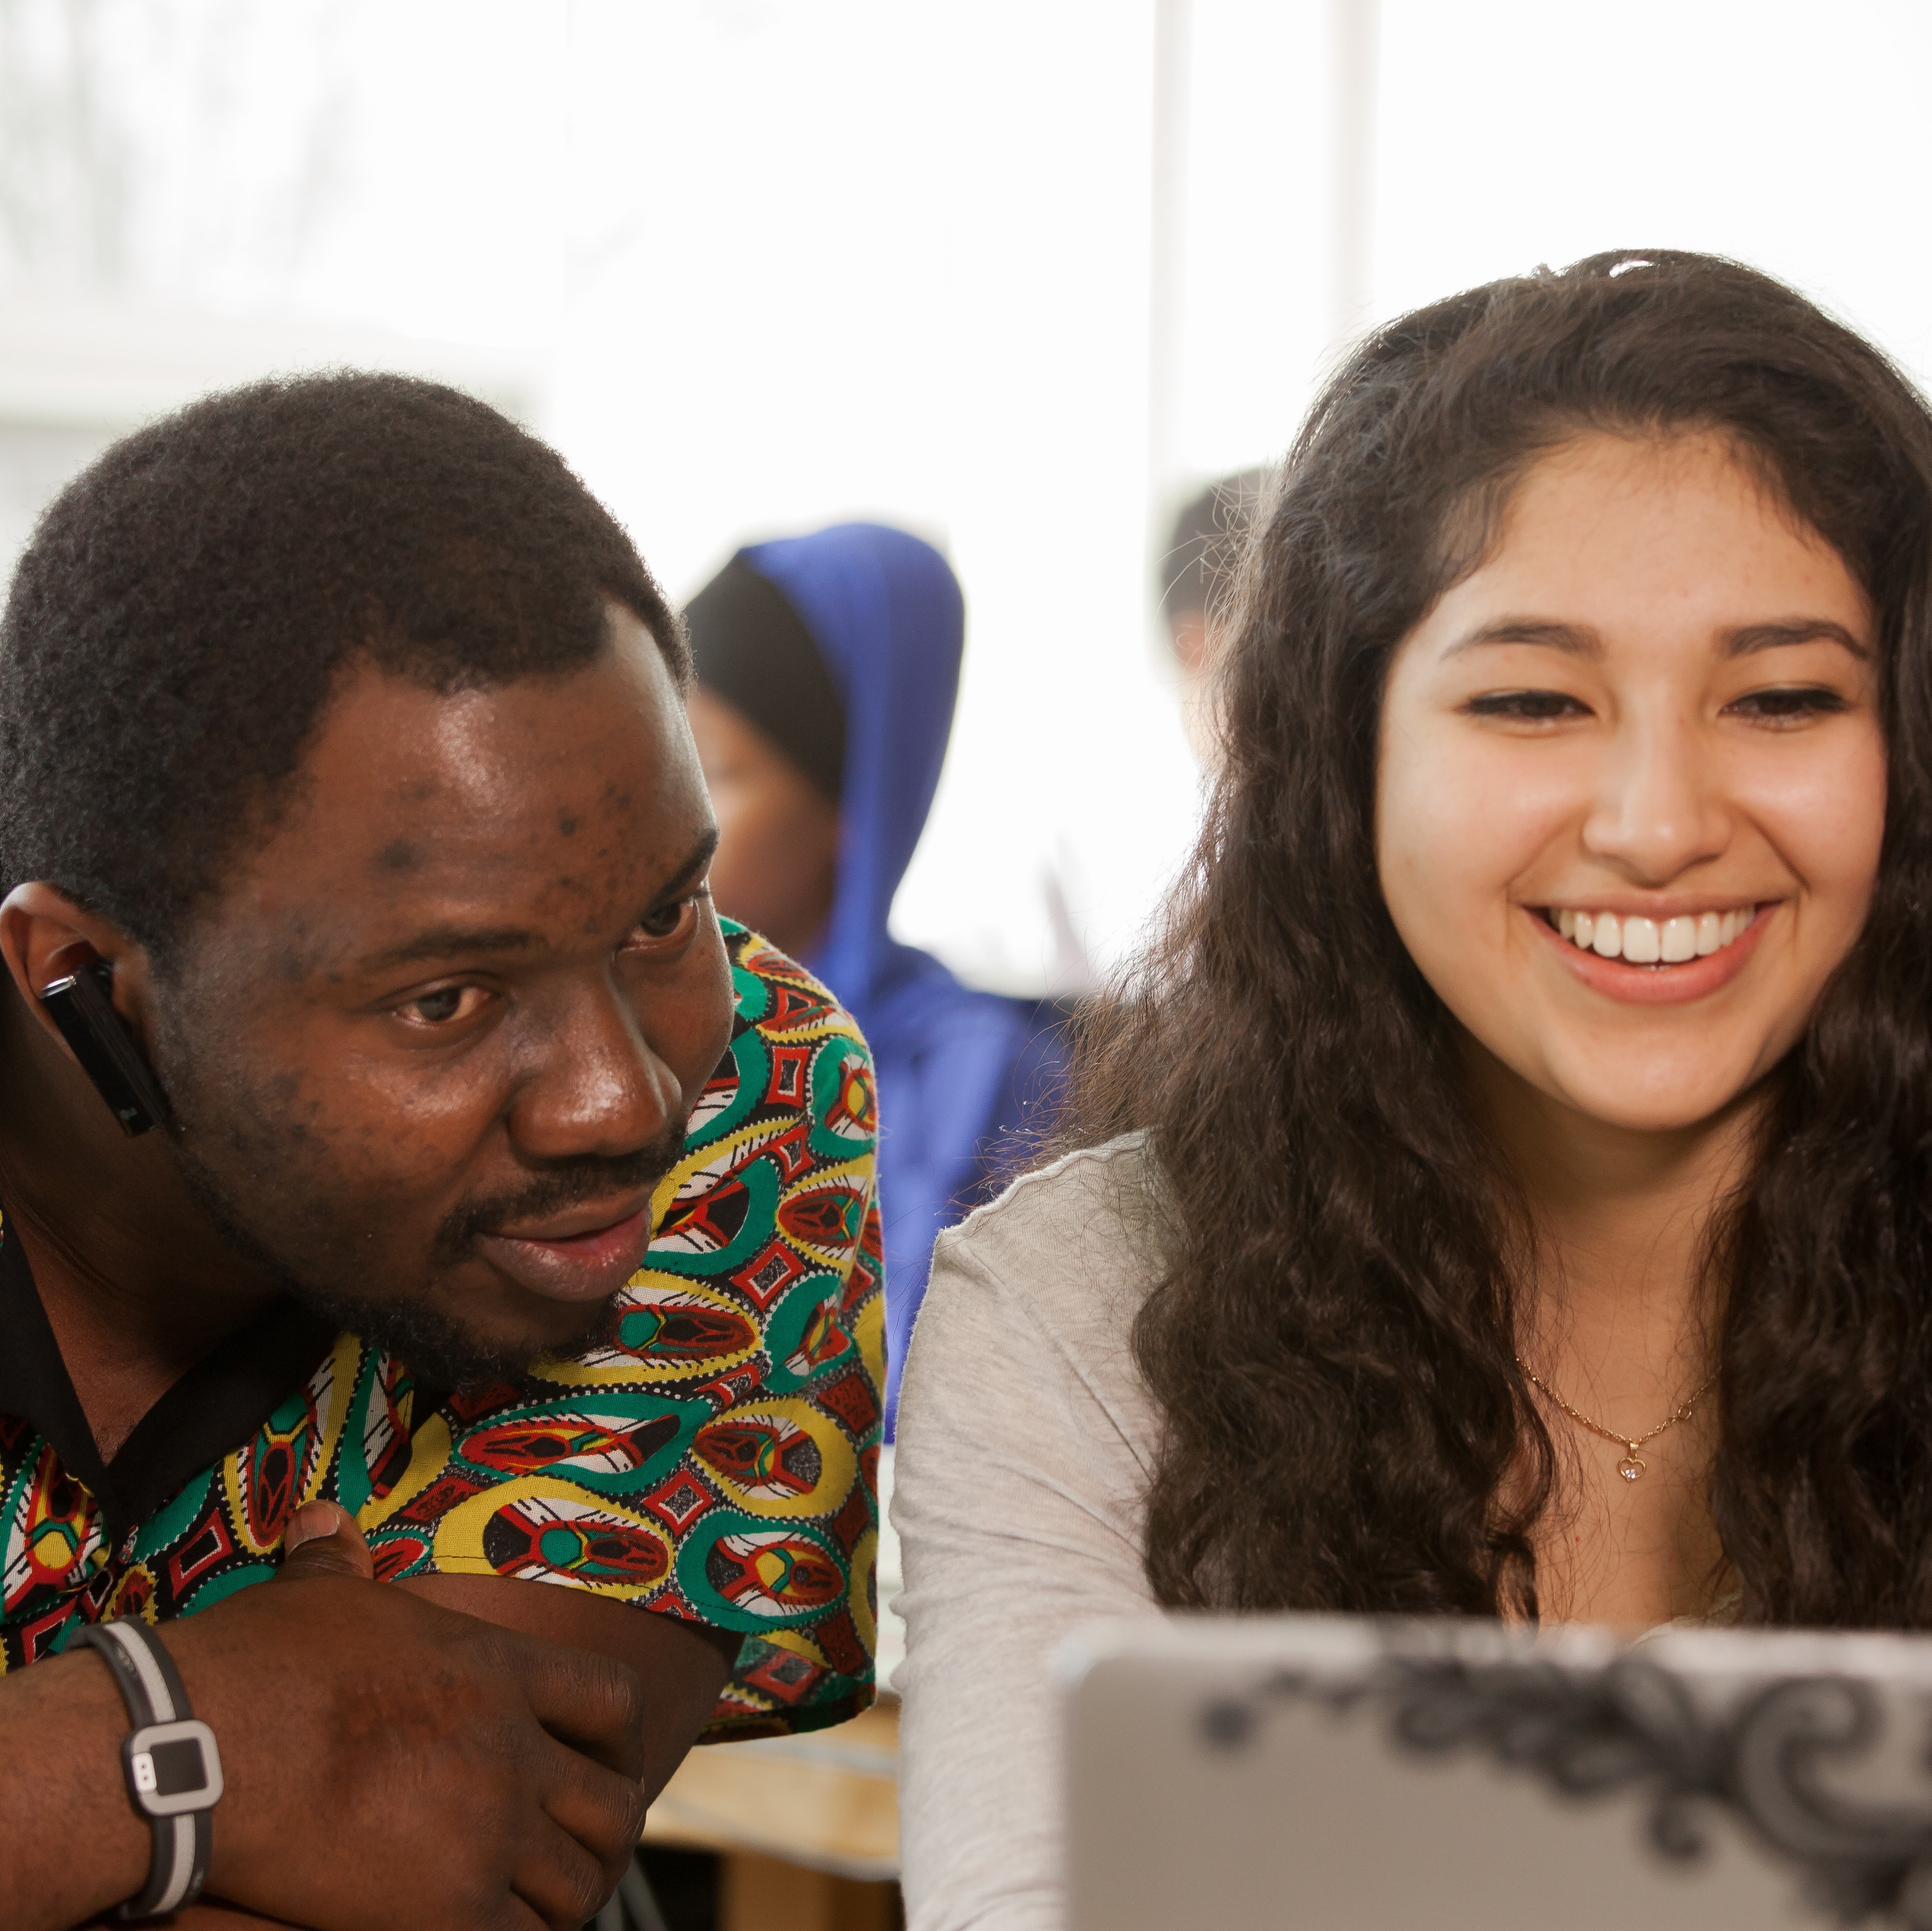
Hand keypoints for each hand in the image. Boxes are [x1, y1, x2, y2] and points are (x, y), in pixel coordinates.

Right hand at [165, 1501, 646, 1930]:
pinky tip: (492, 1929)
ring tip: (539, 1900)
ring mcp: (487, 1833)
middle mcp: (511, 1749)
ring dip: (564, 1893)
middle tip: (579, 1849)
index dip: (621, 1738)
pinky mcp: (447, 1909)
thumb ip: (340, 1564)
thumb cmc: (256, 1665)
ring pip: (576, 1882)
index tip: (610, 1762)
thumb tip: (324, 1518)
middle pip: (610, 1803)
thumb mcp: (317, 1599)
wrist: (202, 1750)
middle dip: (603, 1830)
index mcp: (498, 1668)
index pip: (613, 1698)